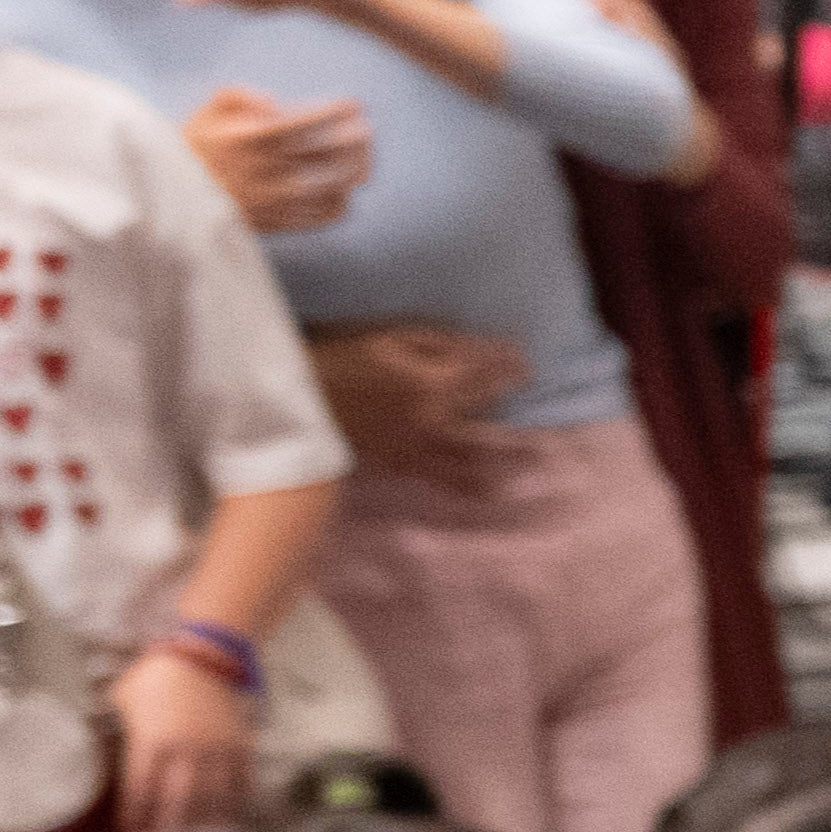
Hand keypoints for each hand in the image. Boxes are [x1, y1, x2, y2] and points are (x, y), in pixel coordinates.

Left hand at [101, 639, 253, 831]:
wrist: (204, 652)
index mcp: (151, 742)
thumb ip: (119, 726)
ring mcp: (217, 750)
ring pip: (212, 798)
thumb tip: (108, 746)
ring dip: (204, 822)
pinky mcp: (240, 745)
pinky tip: (233, 814)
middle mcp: (185, 752)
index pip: (140, 791)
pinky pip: (242, 780)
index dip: (135, 816)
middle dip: (169, 828)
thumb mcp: (123, 697)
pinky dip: (238, 800)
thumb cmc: (157, 673)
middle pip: (177, 803)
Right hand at [185, 86, 372, 236]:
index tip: (354, 103)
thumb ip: (238, 95)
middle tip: (365, 129)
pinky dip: (343, 200)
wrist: (175, 196)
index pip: (305, 123)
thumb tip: (274, 105)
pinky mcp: (280, 222)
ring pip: (335, 186)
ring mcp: (275, 200)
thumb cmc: (198, 146)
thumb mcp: (208, 112)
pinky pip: (326, 214)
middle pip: (329, 155)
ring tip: (364, 156)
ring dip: (357, 168)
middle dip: (357, 138)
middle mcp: (265, 171)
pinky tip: (344, 186)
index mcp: (249, 141)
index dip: (335, 112)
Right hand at [307, 325, 514, 484]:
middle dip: (510, 402)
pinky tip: (492, 493)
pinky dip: (469, 486)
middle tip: (538, 406)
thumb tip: (478, 348)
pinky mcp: (400, 464)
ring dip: (505, 455)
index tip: (526, 364)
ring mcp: (417, 444)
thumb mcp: (386, 339)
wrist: (292, 404)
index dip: (507, 367)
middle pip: (482, 410)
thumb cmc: (337, 361)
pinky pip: (443, 479)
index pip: (482, 372)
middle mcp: (431, 416)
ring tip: (534, 459)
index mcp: (429, 380)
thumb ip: (436, 344)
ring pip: (472, 453)